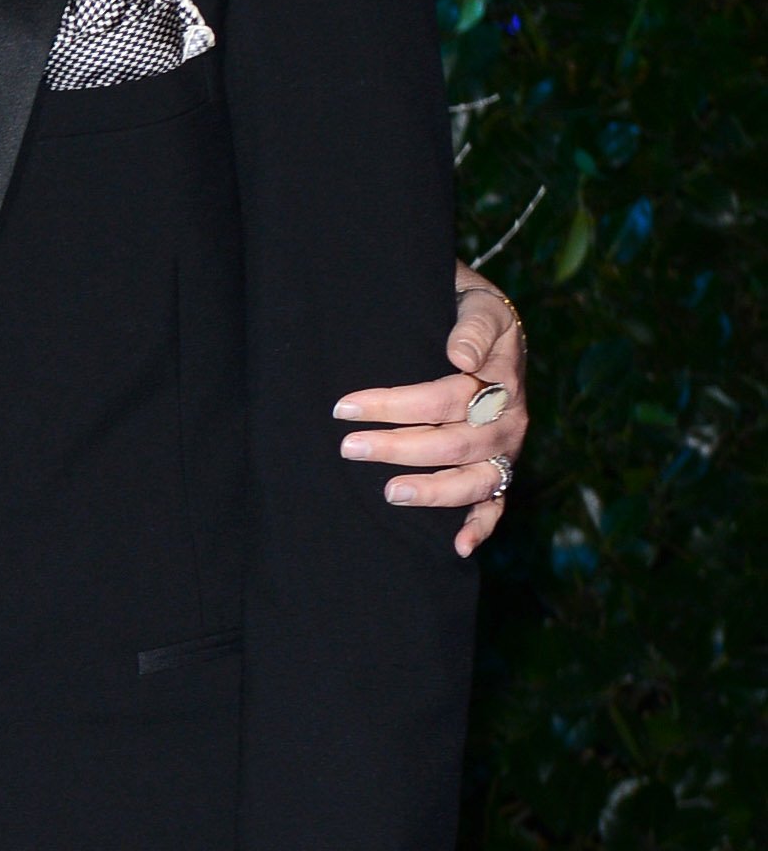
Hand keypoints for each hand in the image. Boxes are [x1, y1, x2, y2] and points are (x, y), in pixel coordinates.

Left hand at [335, 264, 529, 556]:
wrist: (489, 318)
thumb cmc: (471, 309)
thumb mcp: (479, 304)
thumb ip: (473, 327)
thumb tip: (460, 357)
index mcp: (499, 381)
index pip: (442, 399)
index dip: (393, 405)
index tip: (344, 406)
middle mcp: (506, 421)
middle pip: (452, 443)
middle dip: (397, 449)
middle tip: (348, 447)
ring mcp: (505, 450)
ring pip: (473, 480)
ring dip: (432, 491)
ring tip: (389, 494)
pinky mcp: (501, 468)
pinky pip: (496, 505)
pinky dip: (480, 528)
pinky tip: (456, 547)